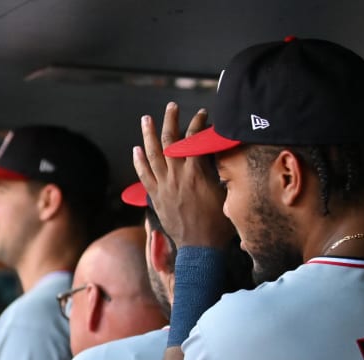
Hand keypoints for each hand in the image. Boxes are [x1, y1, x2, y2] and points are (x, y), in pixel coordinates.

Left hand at [132, 102, 233, 248]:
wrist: (200, 247)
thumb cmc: (219, 223)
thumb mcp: (227, 193)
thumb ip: (221, 171)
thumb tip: (220, 154)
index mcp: (196, 173)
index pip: (194, 139)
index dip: (198, 124)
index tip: (202, 114)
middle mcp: (177, 176)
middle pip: (170, 141)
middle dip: (171, 121)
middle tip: (171, 106)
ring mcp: (163, 187)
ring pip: (152, 155)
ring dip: (148, 135)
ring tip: (146, 119)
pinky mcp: (156, 198)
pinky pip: (144, 176)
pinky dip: (139, 162)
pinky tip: (136, 150)